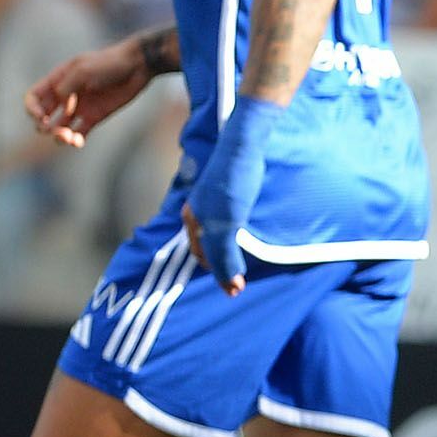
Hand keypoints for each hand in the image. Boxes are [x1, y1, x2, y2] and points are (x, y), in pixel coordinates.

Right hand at [24, 38, 154, 146]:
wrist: (137, 66)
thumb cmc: (108, 63)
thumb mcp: (83, 70)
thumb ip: (66, 86)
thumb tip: (60, 102)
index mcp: (57, 80)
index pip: (34, 97)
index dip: (32, 109)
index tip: (41, 117)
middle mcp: (66, 95)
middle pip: (44, 115)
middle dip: (42, 125)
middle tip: (51, 129)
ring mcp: (80, 107)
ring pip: (60, 127)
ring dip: (58, 136)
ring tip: (65, 137)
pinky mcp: (95, 116)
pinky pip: (80, 133)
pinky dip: (75, 140)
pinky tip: (76, 142)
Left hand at [184, 93, 282, 295]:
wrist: (241, 146)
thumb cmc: (238, 158)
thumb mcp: (226, 183)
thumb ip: (226, 197)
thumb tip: (237, 201)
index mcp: (195, 206)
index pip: (197, 240)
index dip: (208, 258)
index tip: (220, 269)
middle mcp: (196, 215)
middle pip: (203, 252)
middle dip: (216, 271)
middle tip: (229, 287)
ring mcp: (209, 220)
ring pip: (214, 257)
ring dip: (225, 276)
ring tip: (234, 290)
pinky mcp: (223, 222)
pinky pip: (225, 253)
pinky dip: (230, 271)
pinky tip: (237, 283)